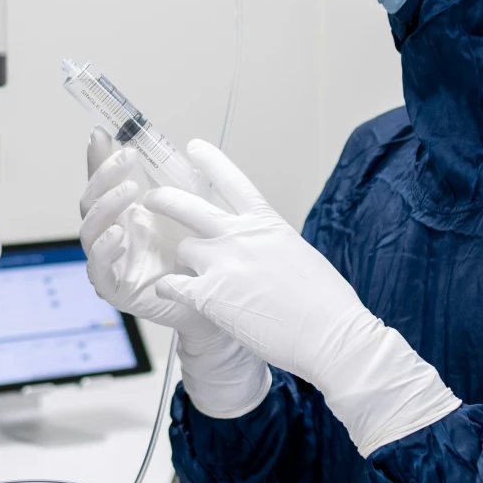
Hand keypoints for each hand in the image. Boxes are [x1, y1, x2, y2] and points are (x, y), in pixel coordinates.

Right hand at [78, 130, 267, 415]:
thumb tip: (181, 144)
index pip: (102, 182)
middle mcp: (111, 234)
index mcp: (124, 214)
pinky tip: (120, 234)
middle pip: (90, 201)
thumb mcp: (190, 209)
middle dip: (104, 176)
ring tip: (129, 191)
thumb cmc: (198, 252)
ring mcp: (109, 261)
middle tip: (127, 157)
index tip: (103, 133)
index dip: (99, 159)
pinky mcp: (113, 288)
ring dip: (106, 207)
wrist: (214, 297)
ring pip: (89, 231)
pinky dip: (104, 249)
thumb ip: (177, 181)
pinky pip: (97, 268)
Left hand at [144, 142, 460, 452]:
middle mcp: (240, 236)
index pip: (232, 181)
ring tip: (185, 273)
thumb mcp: (301, 256)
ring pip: (183, 250)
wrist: (330, 334)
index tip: (194, 147)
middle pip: (187, 205)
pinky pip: (172, 285)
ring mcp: (222, 264)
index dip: (210, 161)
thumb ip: (271, 245)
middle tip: (152, 199)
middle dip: (165, 199)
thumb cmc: (326, 303)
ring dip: (183, 261)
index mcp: (267, 223)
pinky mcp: (209, 295)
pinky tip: (172, 293)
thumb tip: (261, 250)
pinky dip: (170, 289)